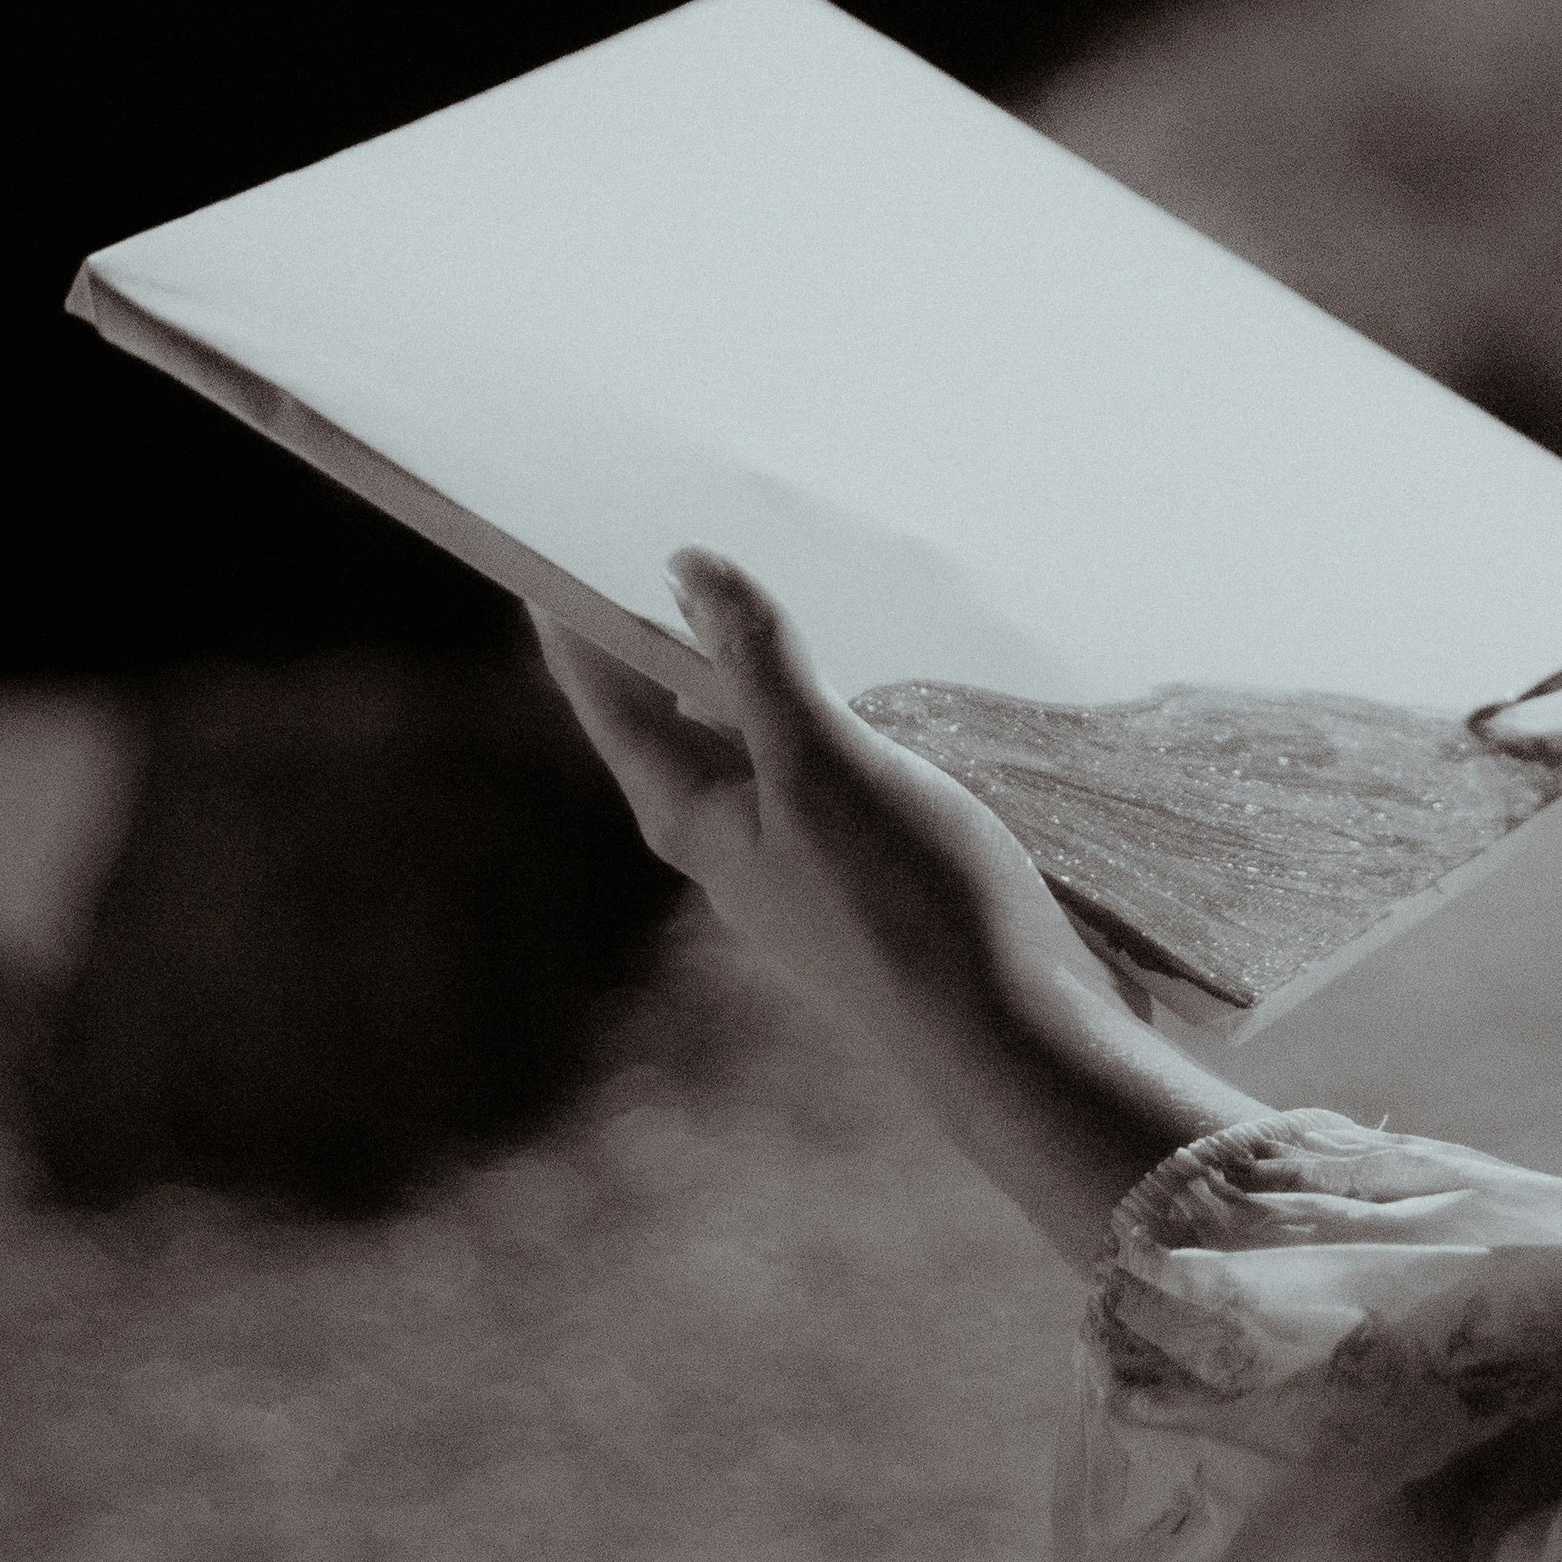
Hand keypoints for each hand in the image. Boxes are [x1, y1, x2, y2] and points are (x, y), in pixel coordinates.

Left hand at [532, 555, 1260, 1253]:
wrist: (1012, 1031)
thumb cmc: (906, 900)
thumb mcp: (824, 762)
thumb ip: (757, 661)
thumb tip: (686, 565)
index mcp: (693, 818)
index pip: (607, 698)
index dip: (576, 619)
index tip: (548, 536)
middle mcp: (734, 837)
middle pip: (673, 713)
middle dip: (665, 628)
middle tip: (660, 530)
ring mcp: (803, 854)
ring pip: (756, 734)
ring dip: (754, 661)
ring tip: (764, 575)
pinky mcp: (871, 863)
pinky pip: (824, 758)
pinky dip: (822, 699)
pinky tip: (868, 669)